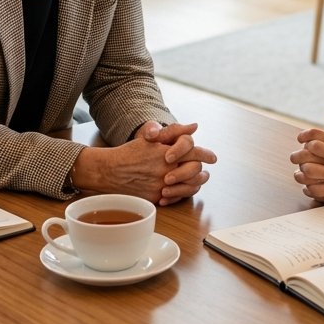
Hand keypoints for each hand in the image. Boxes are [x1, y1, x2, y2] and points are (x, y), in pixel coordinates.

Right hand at [71, 121, 215, 205]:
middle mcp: (166, 171)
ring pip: (189, 187)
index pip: (194, 153)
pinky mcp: (156, 198)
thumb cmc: (130, 153)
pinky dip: (182, 193)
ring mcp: (162, 186)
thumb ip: (174, 131)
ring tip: (197, 179)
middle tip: (204, 168)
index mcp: (166, 153)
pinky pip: (177, 197)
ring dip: (195, 182)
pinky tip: (182, 188)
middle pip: (195, 171)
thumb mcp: (150, 137)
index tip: (212, 157)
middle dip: (200, 169)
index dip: (206, 154)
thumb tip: (194, 126)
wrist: (110, 172)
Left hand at [290, 118, 323, 205]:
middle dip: (298, 155)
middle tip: (296, 156)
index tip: (301, 139)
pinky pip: (316, 191)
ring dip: (301, 173)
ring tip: (302, 172)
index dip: (304, 135)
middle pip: (306, 155)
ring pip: (307, 174)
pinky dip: (310, 188)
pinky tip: (310, 185)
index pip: (314, 136)